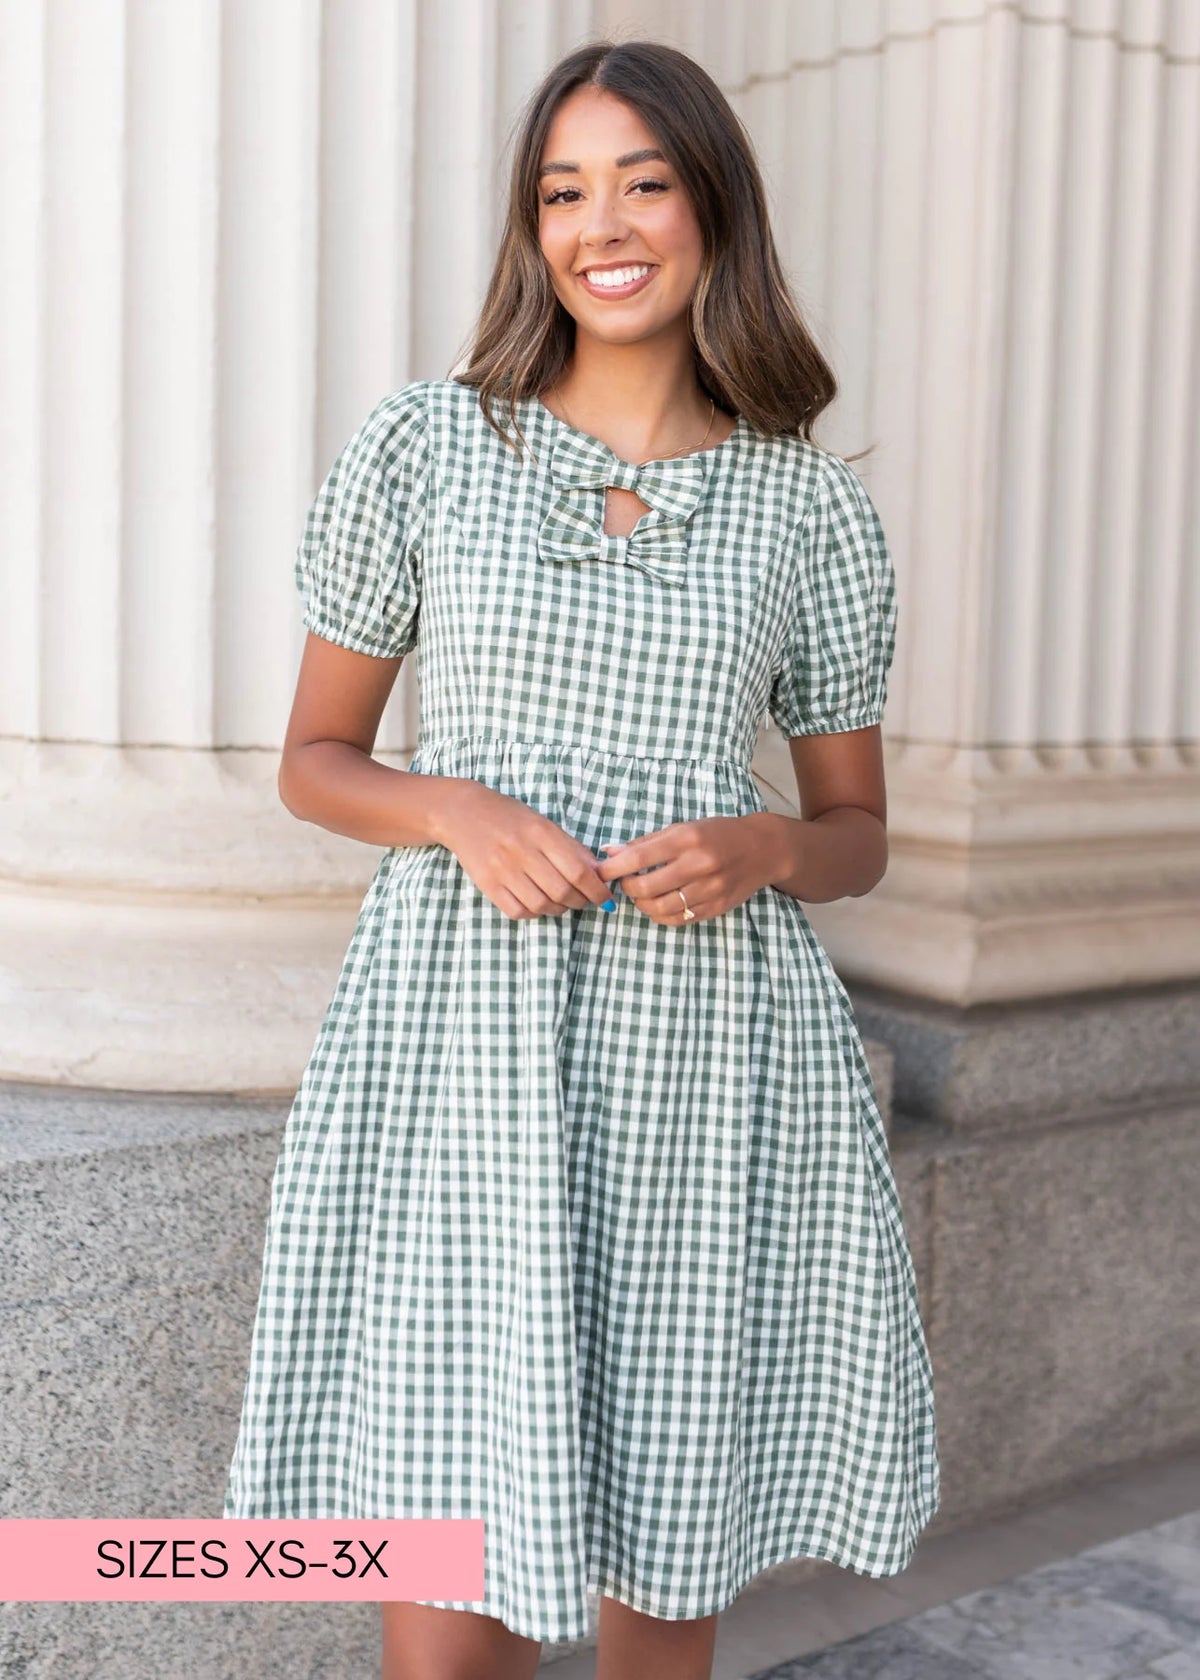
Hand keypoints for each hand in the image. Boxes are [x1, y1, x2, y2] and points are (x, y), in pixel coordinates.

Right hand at [438, 782, 615, 919]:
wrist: (463, 814)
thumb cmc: (510, 818)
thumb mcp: (544, 824)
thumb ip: (571, 848)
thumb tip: (599, 873)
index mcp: (541, 833)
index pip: (579, 871)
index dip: (597, 890)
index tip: (605, 898)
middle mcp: (522, 851)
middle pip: (562, 891)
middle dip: (580, 902)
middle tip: (584, 901)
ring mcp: (503, 870)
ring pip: (542, 905)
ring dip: (559, 910)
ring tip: (562, 903)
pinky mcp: (487, 884)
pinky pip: (518, 910)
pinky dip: (534, 913)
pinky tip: (538, 904)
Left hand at [594, 815, 782, 925]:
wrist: (762, 849)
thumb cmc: (718, 834)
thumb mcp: (684, 828)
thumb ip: (646, 842)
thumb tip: (609, 852)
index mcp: (687, 839)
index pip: (639, 857)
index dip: (613, 868)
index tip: (599, 872)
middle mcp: (698, 865)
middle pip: (645, 887)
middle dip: (626, 888)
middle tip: (624, 882)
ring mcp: (708, 889)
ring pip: (659, 908)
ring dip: (641, 904)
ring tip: (640, 894)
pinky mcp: (715, 907)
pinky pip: (677, 919)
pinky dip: (660, 915)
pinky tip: (658, 904)